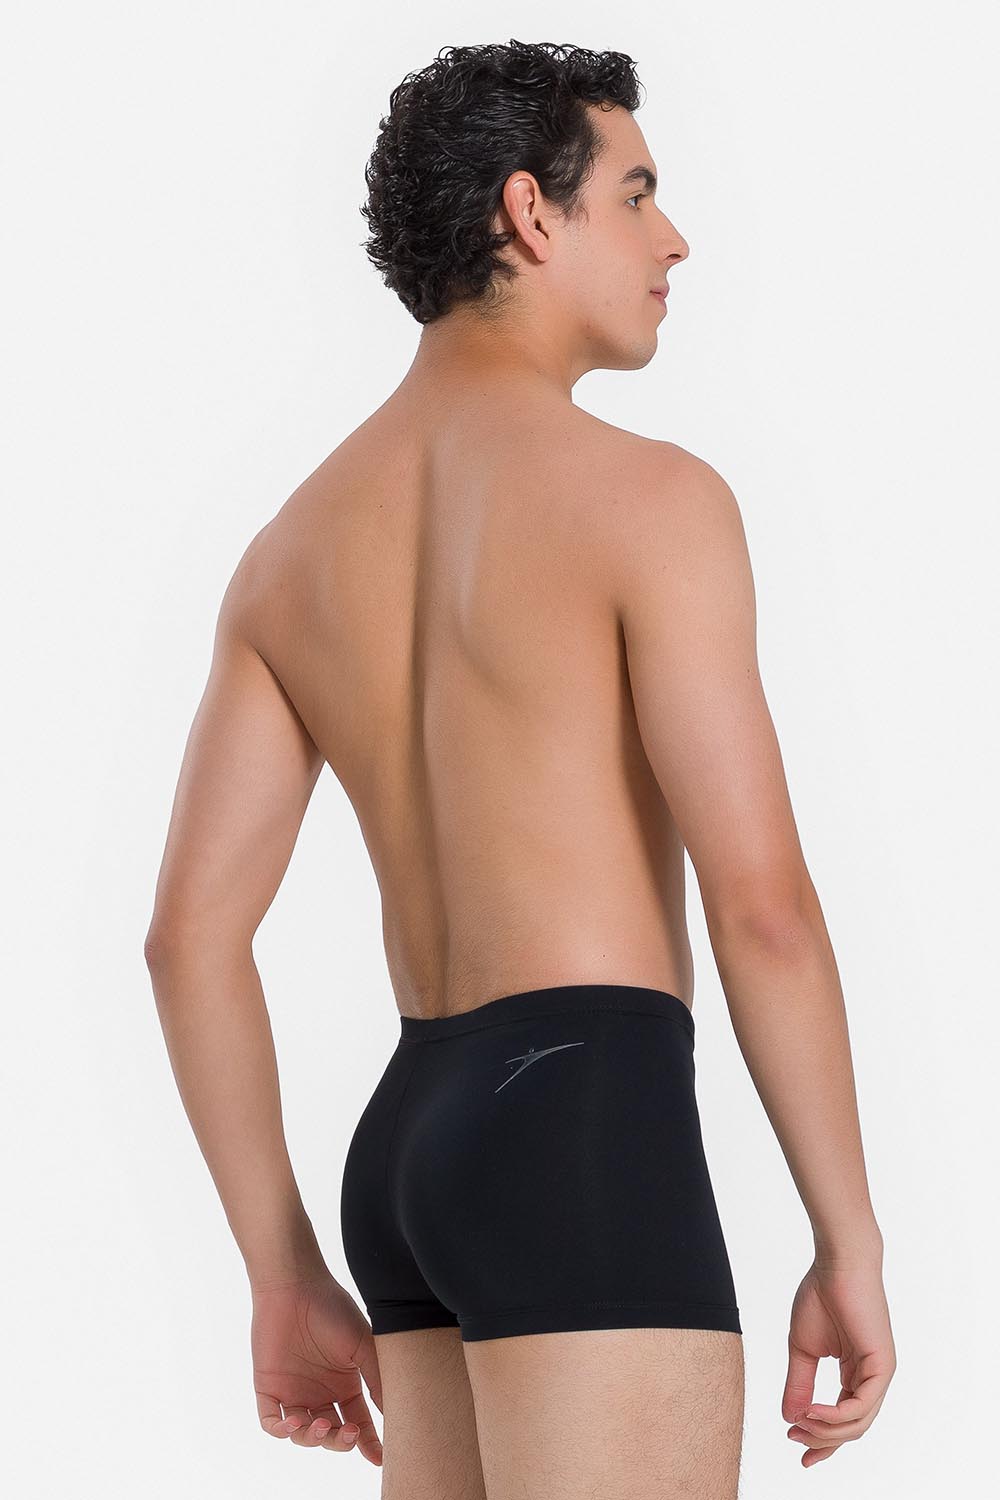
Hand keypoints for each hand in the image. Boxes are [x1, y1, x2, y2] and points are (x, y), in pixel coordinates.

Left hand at [250, 1272, 383, 1465]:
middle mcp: (320, 1392)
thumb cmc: (333, 1309)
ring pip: (303, 1435)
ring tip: (322, 1424)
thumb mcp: (364, 1345)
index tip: (380, 1458)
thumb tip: (397, 1413)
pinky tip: (293, 1423)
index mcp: (345, 1383)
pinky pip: (272, 1422)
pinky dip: (282, 1431)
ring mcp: (294, 1392)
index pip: (359, 1423)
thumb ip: (378, 1380)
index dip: (369, 1443)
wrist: (295, 1285)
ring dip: (314, 1438)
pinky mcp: (269, 1388)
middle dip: (341, 1441)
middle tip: (349, 1433)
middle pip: (332, 1434)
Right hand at [781, 1251, 895, 1468]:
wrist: (836, 1264)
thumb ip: (799, 1384)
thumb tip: (790, 1418)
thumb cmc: (820, 1296)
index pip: (843, 1420)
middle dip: (821, 1440)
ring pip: (858, 1423)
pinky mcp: (883, 1366)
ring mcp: (879, 1374)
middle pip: (851, 1428)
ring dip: (826, 1431)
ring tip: (800, 1423)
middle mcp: (871, 1378)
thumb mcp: (802, 1349)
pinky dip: (836, 1416)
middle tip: (794, 1438)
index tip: (798, 1452)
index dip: (821, 1440)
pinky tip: (813, 1412)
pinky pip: (862, 1406)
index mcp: (855, 1373)